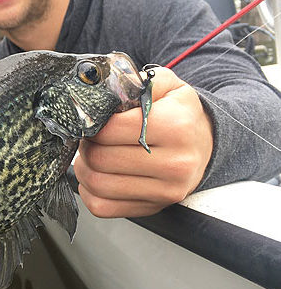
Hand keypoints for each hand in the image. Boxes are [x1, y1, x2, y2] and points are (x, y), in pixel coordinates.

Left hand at [73, 67, 212, 217]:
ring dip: (83, 168)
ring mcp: (165, 190)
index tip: (93, 121)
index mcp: (175, 127)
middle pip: (101, 159)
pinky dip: (89, 191)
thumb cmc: (180, 113)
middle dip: (85, 146)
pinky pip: (103, 207)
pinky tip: (97, 175)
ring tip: (90, 154)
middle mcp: (174, 163)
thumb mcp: (166, 85)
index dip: (92, 124)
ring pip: (98, 185)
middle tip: (88, 137)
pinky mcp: (153, 207)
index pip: (111, 130)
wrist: (206, 142)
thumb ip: (134, 81)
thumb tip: (100, 90)